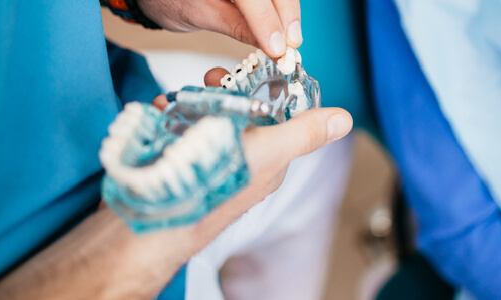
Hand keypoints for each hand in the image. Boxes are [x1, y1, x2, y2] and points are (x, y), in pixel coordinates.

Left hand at [137, 0, 301, 57]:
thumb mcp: (197, 14)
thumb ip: (235, 25)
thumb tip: (270, 45)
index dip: (266, 21)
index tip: (277, 48)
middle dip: (286, 14)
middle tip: (291, 45)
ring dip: (288, 12)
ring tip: (290, 39)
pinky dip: (282, 7)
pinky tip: (284, 26)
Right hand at [152, 68, 352, 241]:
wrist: (155, 217)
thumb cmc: (217, 185)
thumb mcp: (269, 151)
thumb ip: (303, 133)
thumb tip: (344, 119)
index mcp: (269, 161)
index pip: (275, 115)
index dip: (263, 89)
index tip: (244, 72)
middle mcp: (241, 162)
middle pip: (238, 113)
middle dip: (222, 92)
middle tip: (207, 80)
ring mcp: (209, 162)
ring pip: (205, 118)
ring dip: (191, 101)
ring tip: (177, 100)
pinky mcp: (179, 162)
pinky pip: (178, 130)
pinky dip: (168, 116)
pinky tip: (160, 113)